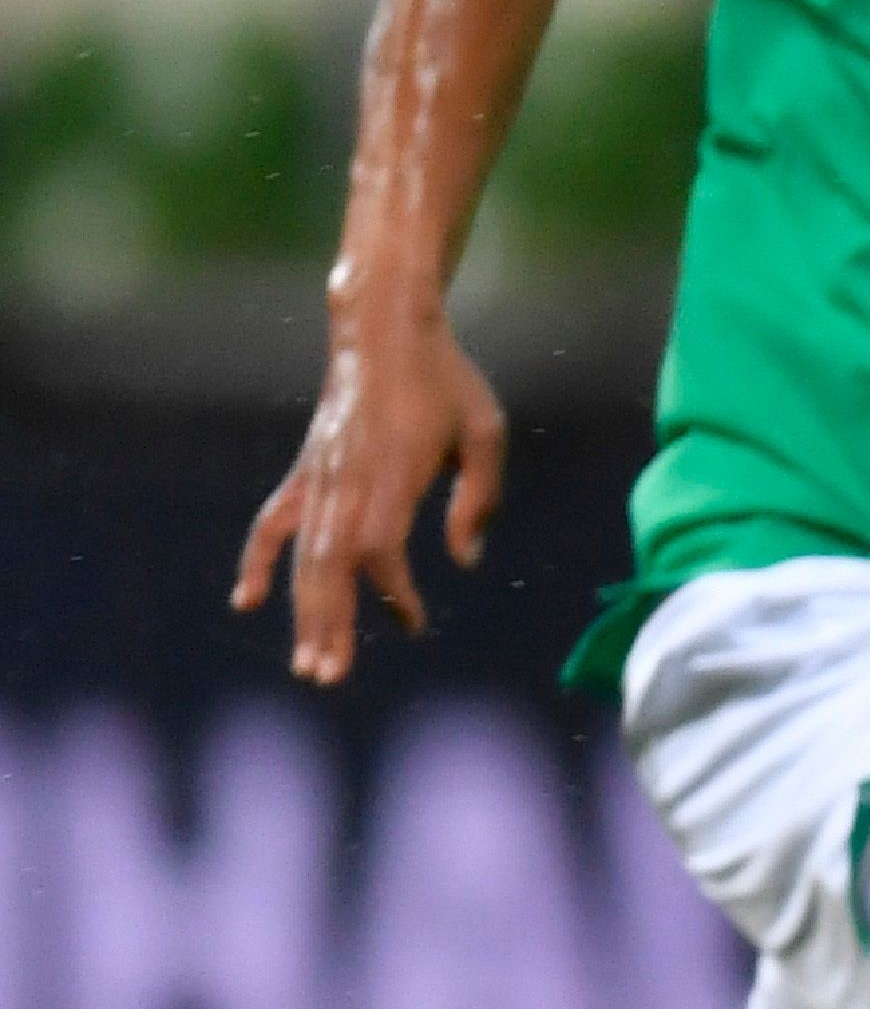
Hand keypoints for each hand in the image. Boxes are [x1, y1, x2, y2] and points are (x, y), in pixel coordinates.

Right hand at [233, 307, 509, 683]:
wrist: (386, 332)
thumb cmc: (447, 382)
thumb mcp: (484, 431)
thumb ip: (479, 498)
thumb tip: (466, 560)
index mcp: (394, 473)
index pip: (380, 550)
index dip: (392, 593)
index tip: (412, 621)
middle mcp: (347, 481)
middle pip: (330, 566)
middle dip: (329, 623)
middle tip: (328, 676)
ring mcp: (318, 477)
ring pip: (301, 556)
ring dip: (303, 611)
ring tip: (308, 664)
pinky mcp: (304, 471)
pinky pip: (272, 523)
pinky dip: (257, 561)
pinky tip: (245, 600)